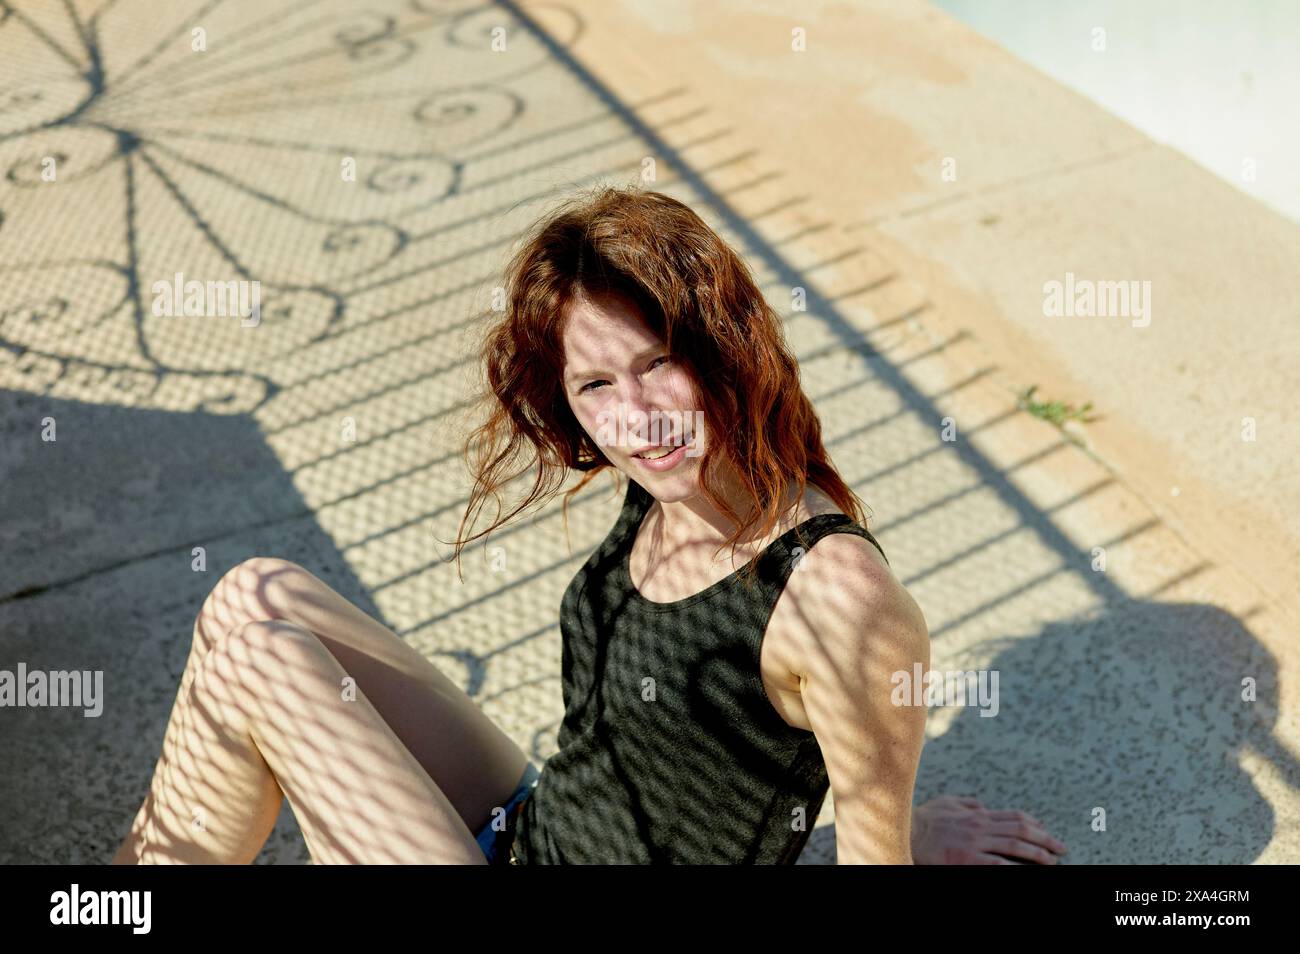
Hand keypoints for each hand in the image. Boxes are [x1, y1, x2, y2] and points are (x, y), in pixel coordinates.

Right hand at [910, 795, 1066, 864]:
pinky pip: (998, 864)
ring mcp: (974, 843)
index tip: (1047, 833)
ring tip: (1053, 862)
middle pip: (1022, 830)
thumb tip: (982, 804)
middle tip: (1062, 848)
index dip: (1035, 825)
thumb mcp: (946, 803)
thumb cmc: (924, 819)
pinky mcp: (967, 859)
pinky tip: (1026, 871)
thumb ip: (966, 803)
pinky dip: (1015, 867)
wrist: (903, 830)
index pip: (1014, 816)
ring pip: (1015, 846)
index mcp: (977, 814)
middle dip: (1045, 839)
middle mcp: (980, 826)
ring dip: (1038, 854)